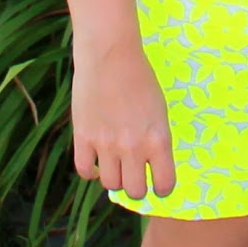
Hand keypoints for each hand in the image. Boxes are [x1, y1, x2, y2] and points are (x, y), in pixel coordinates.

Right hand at [71, 33, 176, 201]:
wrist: (111, 55)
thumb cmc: (140, 78)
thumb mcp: (159, 111)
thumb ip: (155, 140)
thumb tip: (149, 166)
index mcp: (159, 139)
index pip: (164, 185)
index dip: (162, 186)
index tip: (157, 181)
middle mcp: (134, 147)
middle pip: (135, 191)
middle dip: (136, 186)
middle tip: (134, 174)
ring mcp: (106, 144)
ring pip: (110, 185)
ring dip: (114, 177)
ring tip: (115, 163)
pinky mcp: (83, 137)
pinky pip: (85, 171)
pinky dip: (91, 170)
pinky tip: (96, 159)